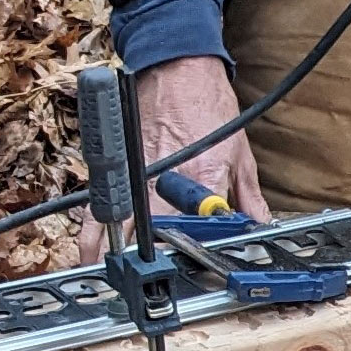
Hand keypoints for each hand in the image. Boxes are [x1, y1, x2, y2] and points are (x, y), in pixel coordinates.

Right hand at [77, 56, 269, 262]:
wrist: (178, 68)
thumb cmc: (208, 103)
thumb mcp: (240, 151)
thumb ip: (247, 196)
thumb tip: (259, 224)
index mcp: (203, 179)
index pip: (203, 232)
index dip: (203, 257)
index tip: (201, 271)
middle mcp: (167, 183)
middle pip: (158, 240)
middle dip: (160, 265)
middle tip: (161, 282)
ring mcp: (138, 179)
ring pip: (123, 233)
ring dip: (121, 260)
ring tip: (122, 282)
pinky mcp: (119, 171)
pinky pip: (98, 211)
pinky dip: (93, 237)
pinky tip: (91, 256)